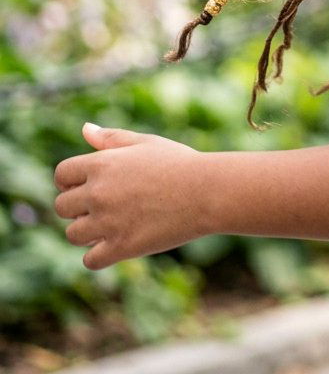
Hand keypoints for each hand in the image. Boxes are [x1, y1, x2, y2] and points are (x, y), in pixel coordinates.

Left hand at [54, 122, 206, 269]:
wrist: (207, 191)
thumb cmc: (179, 163)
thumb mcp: (145, 143)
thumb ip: (111, 138)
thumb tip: (84, 129)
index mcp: (101, 163)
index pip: (61, 174)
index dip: (71, 181)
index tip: (87, 185)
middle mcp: (98, 192)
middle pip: (62, 206)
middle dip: (78, 207)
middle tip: (104, 206)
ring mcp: (107, 222)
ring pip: (73, 235)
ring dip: (87, 232)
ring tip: (111, 225)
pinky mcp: (120, 247)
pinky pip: (90, 260)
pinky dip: (99, 255)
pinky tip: (117, 244)